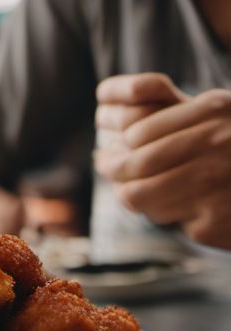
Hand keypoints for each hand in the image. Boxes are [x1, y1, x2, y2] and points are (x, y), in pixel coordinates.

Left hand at [94, 72, 230, 247]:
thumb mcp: (220, 117)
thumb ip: (177, 117)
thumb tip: (117, 139)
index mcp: (213, 110)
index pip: (137, 133)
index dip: (120, 148)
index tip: (112, 154)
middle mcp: (216, 143)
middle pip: (135, 165)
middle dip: (115, 174)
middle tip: (111, 176)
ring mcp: (217, 182)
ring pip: (143, 196)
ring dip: (142, 199)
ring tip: (149, 197)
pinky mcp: (217, 219)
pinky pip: (171, 220)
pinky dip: (176, 219)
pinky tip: (195, 214)